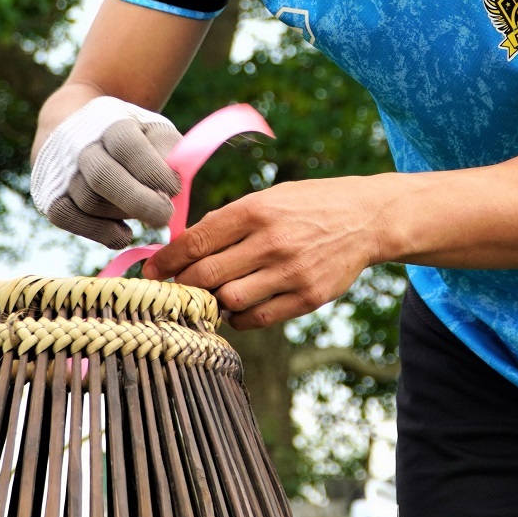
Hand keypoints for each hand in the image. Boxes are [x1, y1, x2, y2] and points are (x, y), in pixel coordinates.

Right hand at [42, 114, 181, 247]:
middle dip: (139, 201)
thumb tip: (175, 183)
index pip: (127, 146)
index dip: (153, 170)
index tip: (175, 190)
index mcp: (108, 122)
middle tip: (164, 217)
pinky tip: (123, 233)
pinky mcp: (48, 197)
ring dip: (122, 214)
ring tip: (142, 211)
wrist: (73, 125)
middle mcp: (77, 145)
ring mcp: (59, 172)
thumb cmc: (126, 135)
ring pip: (91, 203)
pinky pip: (71, 220)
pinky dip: (100, 232)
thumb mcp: (151, 130)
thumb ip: (169, 151)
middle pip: (103, 177)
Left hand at [144, 176, 402, 328]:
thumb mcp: (269, 198)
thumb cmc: (309, 206)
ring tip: (211, 296)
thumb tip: (182, 247)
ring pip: (228, 301)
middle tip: (174, 289)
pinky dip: (239, 318)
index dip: (165, 261)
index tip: (151, 271)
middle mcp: (272, 241)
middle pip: (205, 276)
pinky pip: (258, 318)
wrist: (366, 218)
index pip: (195, 242)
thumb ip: (228, 221)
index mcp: (256, 210)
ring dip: (211, 303)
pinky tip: (239, 306)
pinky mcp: (309, 297)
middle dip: (181, 286)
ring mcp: (291, 271)